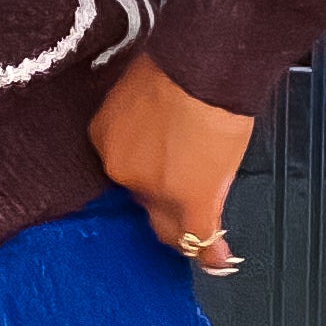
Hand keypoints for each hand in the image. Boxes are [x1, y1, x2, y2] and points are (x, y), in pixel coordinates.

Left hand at [89, 49, 252, 276]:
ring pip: (169, 223)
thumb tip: (166, 127)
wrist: (202, 66)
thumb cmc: (177, 64)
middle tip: (186, 194)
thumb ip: (144, 119)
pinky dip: (210, 252)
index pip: (124, 170)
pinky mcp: (192, 201)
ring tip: (204, 237)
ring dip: (186, 227)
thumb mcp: (140, 90)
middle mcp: (123, 169)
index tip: (161, 171)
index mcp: (105, 138)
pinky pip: (199, 238)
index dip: (146, 172)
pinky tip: (220, 260)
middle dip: (163, 198)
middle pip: (142, 198)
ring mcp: (156, 191)